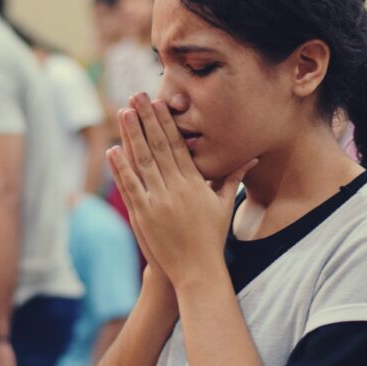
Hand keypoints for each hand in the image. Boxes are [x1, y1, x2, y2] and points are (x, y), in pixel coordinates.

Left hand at [107, 93, 256, 286]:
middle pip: (159, 146)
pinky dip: (121, 168)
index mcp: (194, 183)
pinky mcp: (144, 215)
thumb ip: (233, 178)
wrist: (196, 269)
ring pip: (143, 161)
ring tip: (123, 112)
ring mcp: (158, 201)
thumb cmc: (211, 238)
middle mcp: (176, 188)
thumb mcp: (224, 205)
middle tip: (137, 95)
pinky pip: (130, 186)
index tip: (159, 103)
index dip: (167, 123)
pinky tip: (113, 149)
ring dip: (132, 135)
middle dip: (147, 119)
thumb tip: (252, 158)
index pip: (178, 145)